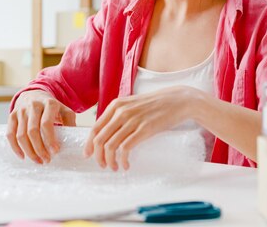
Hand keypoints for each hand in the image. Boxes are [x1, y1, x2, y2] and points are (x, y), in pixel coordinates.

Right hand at [7, 90, 75, 163]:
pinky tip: (23, 156)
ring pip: (21, 135)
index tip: (55, 152)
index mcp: (49, 104)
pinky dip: (15, 147)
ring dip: (29, 151)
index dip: (50, 139)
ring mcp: (21, 111)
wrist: (34, 94)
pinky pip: (10, 134)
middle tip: (46, 160)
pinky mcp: (12, 116)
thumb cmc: (51, 107)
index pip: (46, 123)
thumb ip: (69, 122)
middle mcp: (33, 106)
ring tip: (38, 160)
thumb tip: (72, 139)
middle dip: (39, 149)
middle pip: (32, 131)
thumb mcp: (64, 110)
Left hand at [83, 86, 202, 170]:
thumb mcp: (132, 105)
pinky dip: (122, 160)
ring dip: (109, 161)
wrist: (177, 100)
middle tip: (102, 165)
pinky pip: (125, 148)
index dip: (89, 144)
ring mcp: (132, 120)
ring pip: (110, 146)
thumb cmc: (155, 105)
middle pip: (99, 139)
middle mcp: (121, 112)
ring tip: (115, 167)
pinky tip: (126, 165)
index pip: (94, 128)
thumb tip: (107, 133)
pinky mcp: (144, 129)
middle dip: (98, 156)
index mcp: (115, 105)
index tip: (88, 155)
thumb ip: (119, 115)